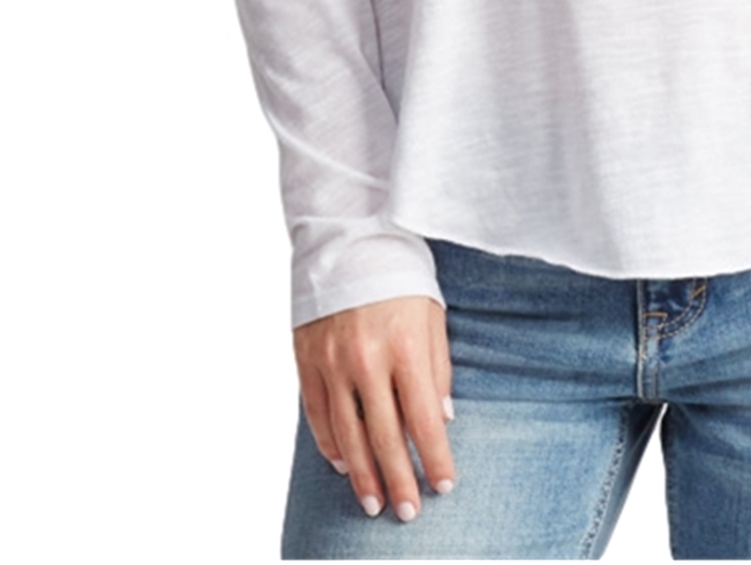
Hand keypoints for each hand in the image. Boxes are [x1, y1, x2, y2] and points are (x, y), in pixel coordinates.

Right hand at [294, 293, 456, 524]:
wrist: (349, 237)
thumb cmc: (401, 277)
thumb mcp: (432, 315)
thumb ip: (437, 369)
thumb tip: (441, 420)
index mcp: (405, 346)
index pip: (424, 419)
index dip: (435, 458)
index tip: (443, 485)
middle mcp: (367, 358)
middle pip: (385, 436)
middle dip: (399, 480)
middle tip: (408, 512)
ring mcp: (332, 361)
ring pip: (347, 434)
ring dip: (362, 474)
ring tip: (374, 503)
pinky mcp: (307, 358)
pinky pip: (317, 414)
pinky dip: (330, 444)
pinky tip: (343, 464)